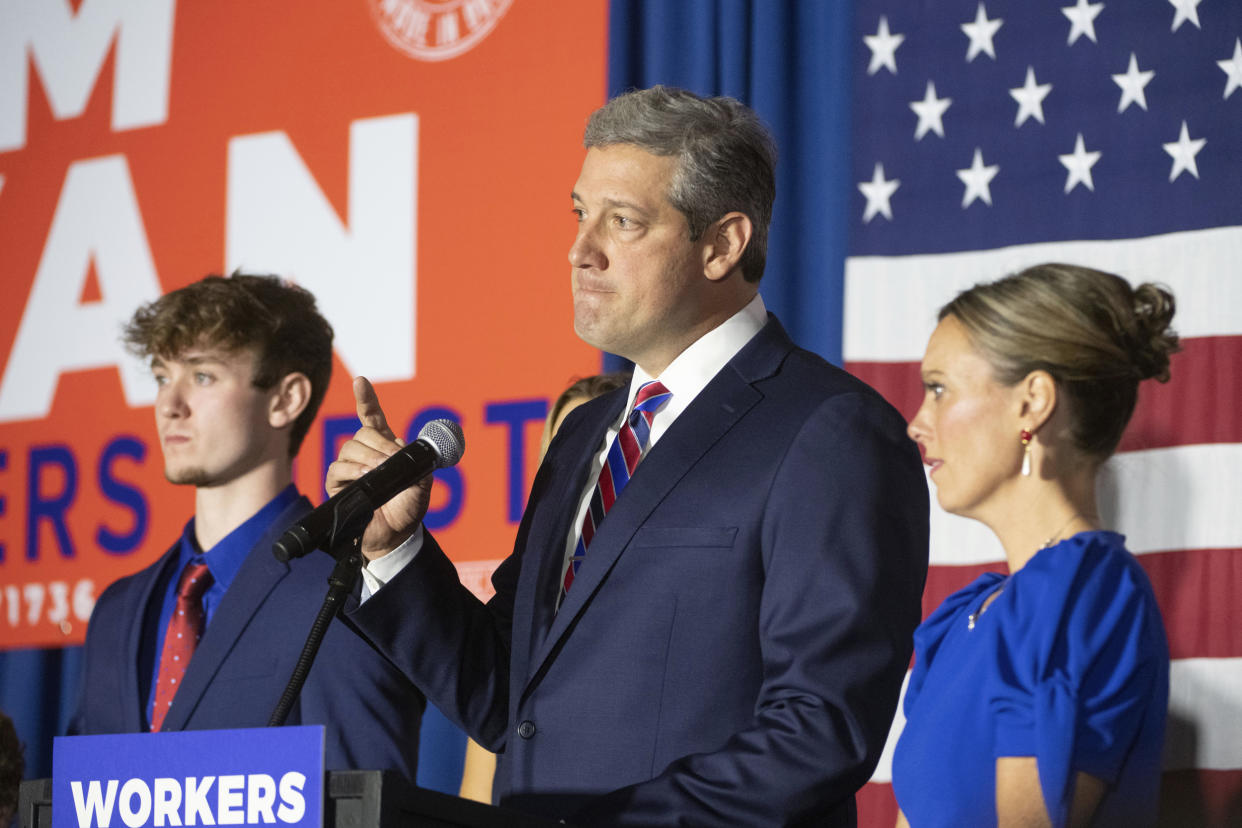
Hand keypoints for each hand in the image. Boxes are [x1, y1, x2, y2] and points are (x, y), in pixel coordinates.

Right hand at [325, 376, 432, 559]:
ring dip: (366, 458)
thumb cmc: (408, 508)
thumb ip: (416, 462)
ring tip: (378, 472)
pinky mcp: (337, 486)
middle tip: (391, 460)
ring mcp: (349, 469)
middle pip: (361, 433)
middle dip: (378, 444)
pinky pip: (337, 469)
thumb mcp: (421, 482)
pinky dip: (351, 471)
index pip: (371, 418)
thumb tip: (400, 444)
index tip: (360, 381)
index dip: (366, 399)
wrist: (397, 535)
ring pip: (349, 449)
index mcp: (385, 447)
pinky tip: (363, 476)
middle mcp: (365, 454)